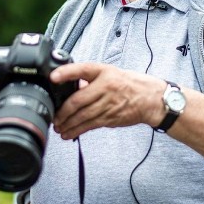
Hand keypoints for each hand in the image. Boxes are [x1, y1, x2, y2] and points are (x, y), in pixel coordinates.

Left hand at [50, 62, 164, 139]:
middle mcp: (105, 87)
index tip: (53, 77)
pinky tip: (69, 134)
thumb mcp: (110, 73)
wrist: (150, 98)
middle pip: (79, 100)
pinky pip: (91, 125)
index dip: (67, 73)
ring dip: (68, 124)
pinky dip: (78, 130)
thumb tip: (71, 88)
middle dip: (63, 111)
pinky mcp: (110, 118)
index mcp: (103, 72)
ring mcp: (108, 104)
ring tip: (58, 128)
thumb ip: (91, 79)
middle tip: (54, 117)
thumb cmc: (128, 84)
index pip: (83, 69)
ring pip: (83, 116)